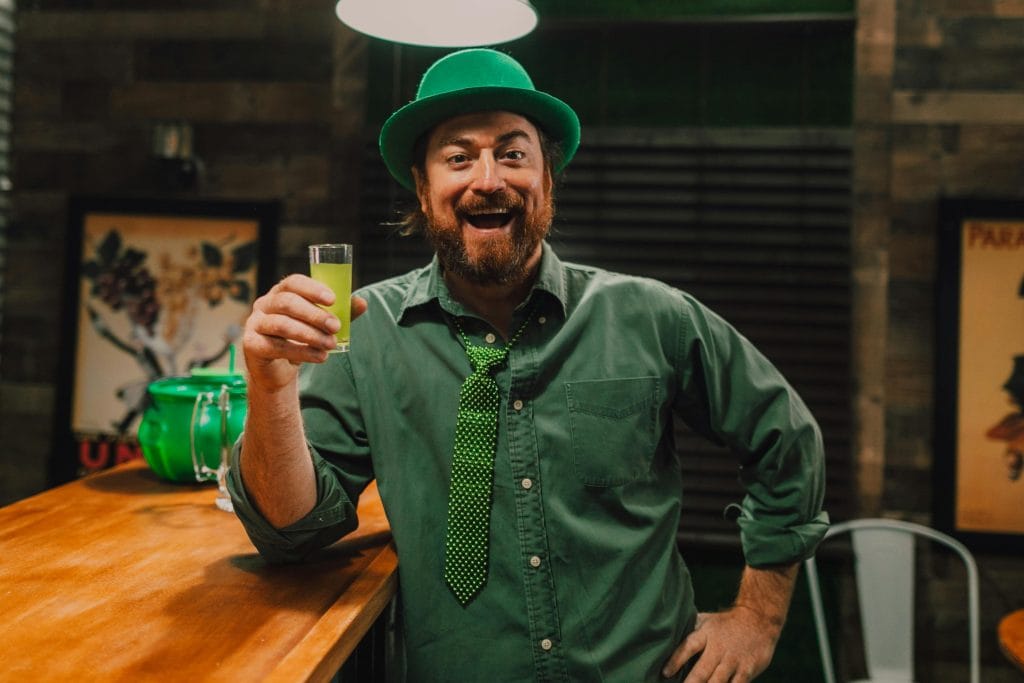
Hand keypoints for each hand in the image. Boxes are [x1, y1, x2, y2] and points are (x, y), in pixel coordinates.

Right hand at [242, 274, 366, 392]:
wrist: (278, 369)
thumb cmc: (301, 339)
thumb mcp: (321, 325)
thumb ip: (340, 313)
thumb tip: (361, 303)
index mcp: (281, 292)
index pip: (293, 282)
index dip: (312, 289)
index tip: (332, 299)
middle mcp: (264, 304)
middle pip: (287, 303)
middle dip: (314, 314)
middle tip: (335, 327)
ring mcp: (255, 323)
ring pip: (282, 325)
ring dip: (310, 335)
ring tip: (330, 344)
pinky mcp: (252, 344)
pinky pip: (277, 347)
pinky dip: (302, 352)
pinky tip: (320, 357)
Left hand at [662, 607, 780, 681]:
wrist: (758, 619)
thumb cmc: (726, 623)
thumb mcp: (706, 621)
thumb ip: (690, 630)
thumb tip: (667, 637)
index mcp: (706, 634)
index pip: (689, 646)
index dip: (676, 660)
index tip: (665, 673)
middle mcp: (719, 648)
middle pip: (702, 670)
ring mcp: (733, 661)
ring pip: (718, 681)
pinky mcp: (747, 670)